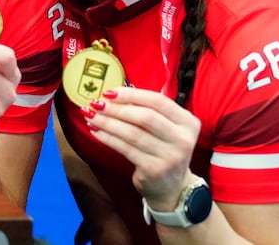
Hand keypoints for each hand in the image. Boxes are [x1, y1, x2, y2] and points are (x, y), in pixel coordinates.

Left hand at [82, 87, 198, 210]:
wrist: (172, 187)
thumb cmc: (163, 149)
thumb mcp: (165, 128)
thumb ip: (146, 110)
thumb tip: (111, 96)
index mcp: (188, 122)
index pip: (158, 101)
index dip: (131, 95)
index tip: (109, 92)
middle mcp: (183, 139)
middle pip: (145, 117)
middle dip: (116, 108)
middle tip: (95, 104)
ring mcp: (170, 156)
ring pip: (132, 133)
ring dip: (107, 122)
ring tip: (90, 116)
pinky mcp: (154, 169)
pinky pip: (125, 149)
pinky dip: (107, 138)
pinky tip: (95, 131)